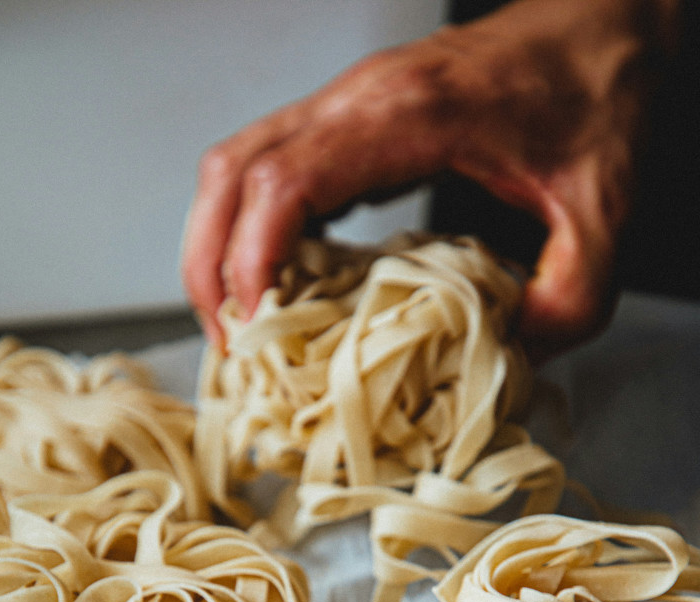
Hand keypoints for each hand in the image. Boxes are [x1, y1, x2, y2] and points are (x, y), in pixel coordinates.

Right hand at [180, 0, 676, 355]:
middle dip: (210, 265)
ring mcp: (345, 105)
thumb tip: (510, 356)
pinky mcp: (349, 120)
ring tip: (237, 319)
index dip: (249, 262)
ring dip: (217, 244)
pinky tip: (275, 279)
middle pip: (231, 173)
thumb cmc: (592, 94)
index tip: (255, 329)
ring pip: (234, 166)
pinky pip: (267, 167)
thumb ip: (569, 297)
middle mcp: (357, 101)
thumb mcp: (603, 213)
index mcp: (406, 116)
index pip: (282, 183)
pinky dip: (249, 227)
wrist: (597, 27)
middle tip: (230, 341)